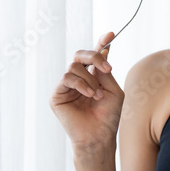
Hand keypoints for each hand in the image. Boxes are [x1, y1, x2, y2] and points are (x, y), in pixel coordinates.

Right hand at [49, 31, 123, 152]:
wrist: (99, 136)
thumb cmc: (108, 116)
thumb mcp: (113, 91)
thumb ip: (105, 72)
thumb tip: (101, 53)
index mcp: (92, 77)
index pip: (94, 56)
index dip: (101, 43)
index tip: (111, 34)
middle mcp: (78, 79)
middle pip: (80, 55)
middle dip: (94, 56)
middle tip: (107, 68)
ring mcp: (66, 87)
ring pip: (74, 66)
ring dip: (90, 79)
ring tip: (97, 95)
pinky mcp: (57, 95)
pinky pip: (67, 78)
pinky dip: (81, 84)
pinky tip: (89, 95)